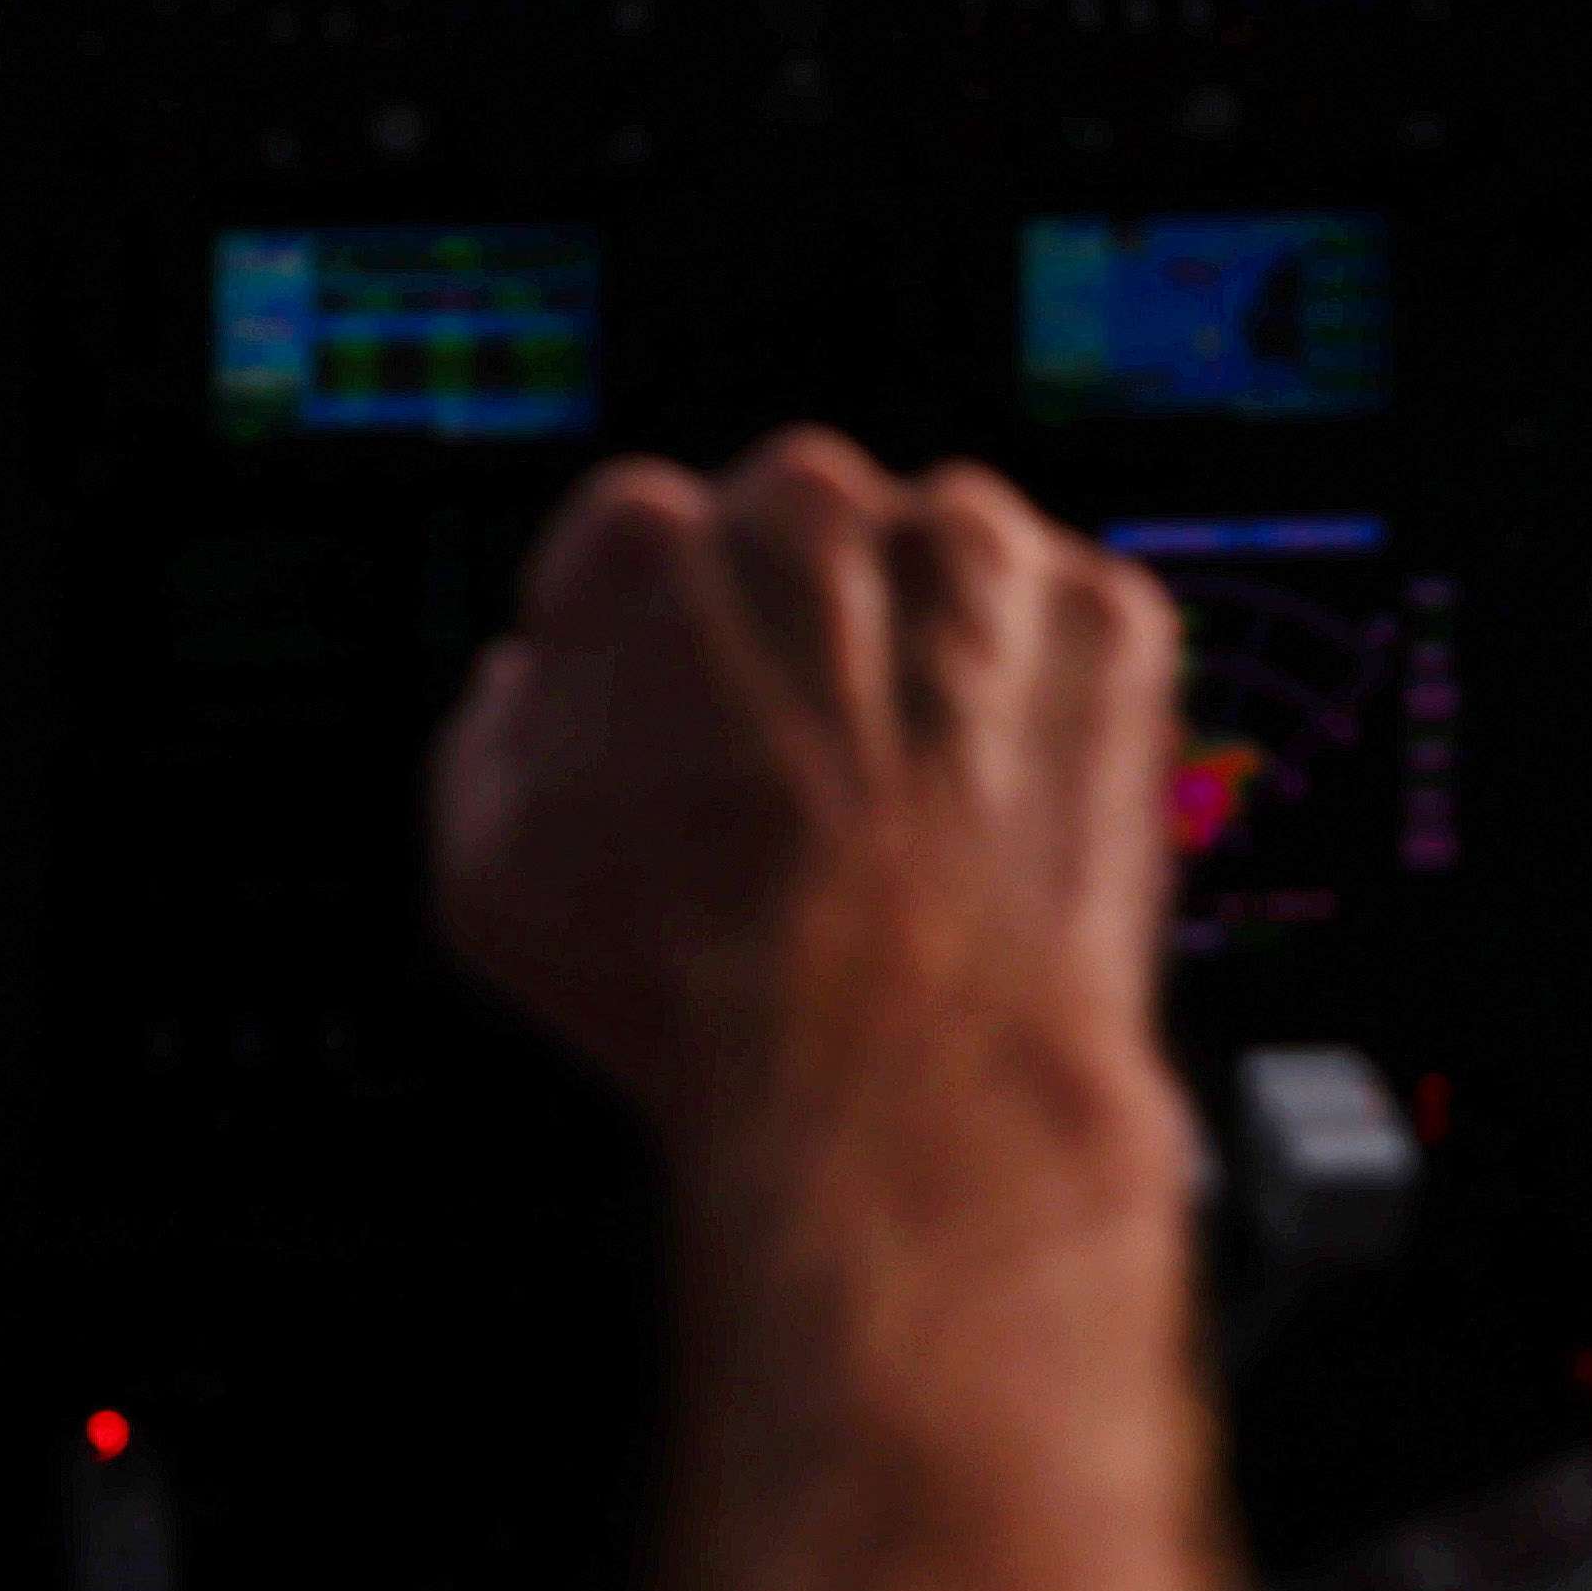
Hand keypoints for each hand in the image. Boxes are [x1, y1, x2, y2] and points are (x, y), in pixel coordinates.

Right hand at [432, 431, 1185, 1149]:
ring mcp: (973, 551)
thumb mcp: (487, 868)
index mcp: (647, 539)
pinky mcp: (1103, 614)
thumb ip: (495, 728)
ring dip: (930, 652)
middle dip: (802, 636)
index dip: (665, 654)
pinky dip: (1047, 700)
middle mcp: (809, 506)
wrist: (899, 1084)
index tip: (689, 727)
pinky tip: (1000, 810)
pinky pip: (1066, 629)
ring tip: (913, 809)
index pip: (648, 544)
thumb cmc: (692, 988)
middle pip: (800, 537)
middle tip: (806, 782)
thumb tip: (523, 685)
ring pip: (942, 568)